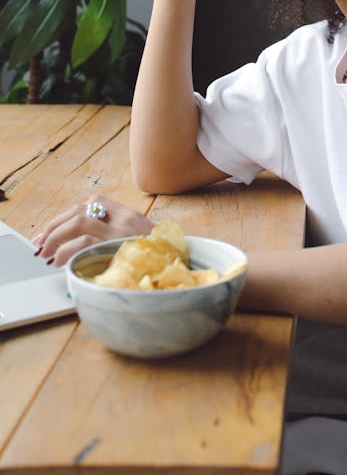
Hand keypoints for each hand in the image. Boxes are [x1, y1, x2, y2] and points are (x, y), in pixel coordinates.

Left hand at [32, 195, 153, 266]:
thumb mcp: (140, 244)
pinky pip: (86, 242)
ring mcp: (122, 232)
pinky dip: (67, 250)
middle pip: (81, 210)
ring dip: (56, 237)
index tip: (53, 229)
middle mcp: (125, 218)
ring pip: (80, 221)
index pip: (94, 202)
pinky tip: (59, 260)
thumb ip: (116, 238)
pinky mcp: (118, 247)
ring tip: (45, 253)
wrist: (178, 272)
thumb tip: (82, 247)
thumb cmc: (157, 262)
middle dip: (55, 226)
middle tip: (40, 243)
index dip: (68, 215)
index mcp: (130, 215)